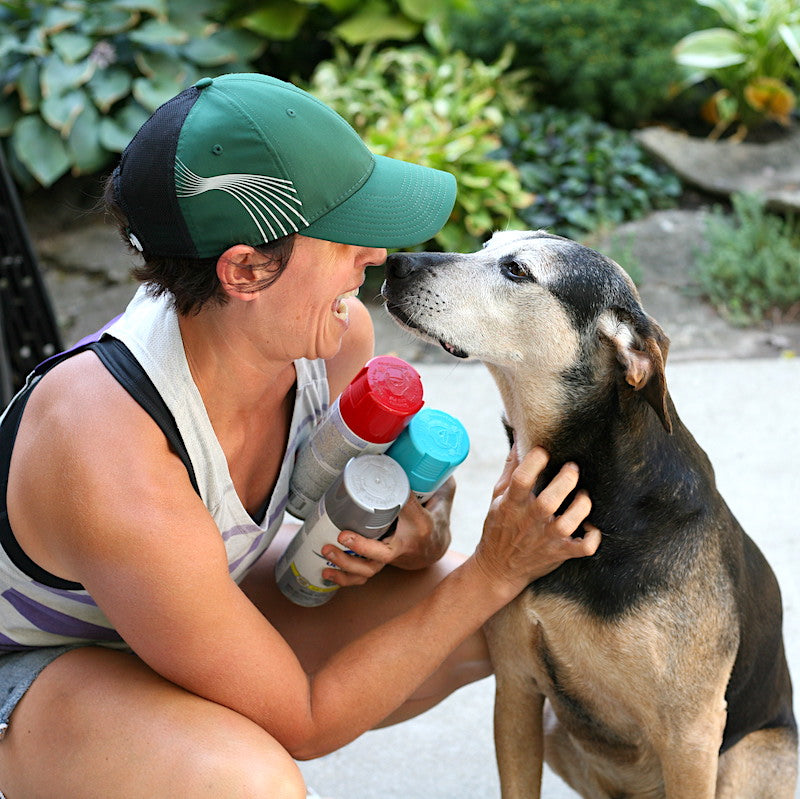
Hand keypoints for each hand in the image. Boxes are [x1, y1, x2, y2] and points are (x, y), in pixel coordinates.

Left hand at [319, 478, 455, 586]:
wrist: (434, 547)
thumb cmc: (432, 519)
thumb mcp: (440, 499)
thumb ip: (435, 480)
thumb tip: (430, 453)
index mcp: (419, 526)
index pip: (408, 514)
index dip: (395, 504)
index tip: (378, 500)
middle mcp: (403, 548)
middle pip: (381, 556)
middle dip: (359, 549)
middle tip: (341, 535)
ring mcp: (389, 560)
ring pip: (368, 570)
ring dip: (346, 565)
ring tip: (327, 551)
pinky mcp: (378, 565)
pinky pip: (361, 578)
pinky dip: (343, 578)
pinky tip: (326, 572)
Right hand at [472, 445, 600, 602]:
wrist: (498, 570)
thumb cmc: (499, 527)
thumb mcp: (497, 497)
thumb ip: (510, 469)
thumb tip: (520, 440)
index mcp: (511, 504)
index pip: (521, 479)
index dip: (534, 461)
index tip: (543, 450)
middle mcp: (530, 521)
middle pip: (550, 500)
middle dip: (566, 480)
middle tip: (572, 468)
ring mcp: (547, 539)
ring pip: (570, 522)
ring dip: (581, 505)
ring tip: (582, 495)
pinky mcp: (560, 553)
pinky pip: (584, 547)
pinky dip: (592, 537)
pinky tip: (589, 525)